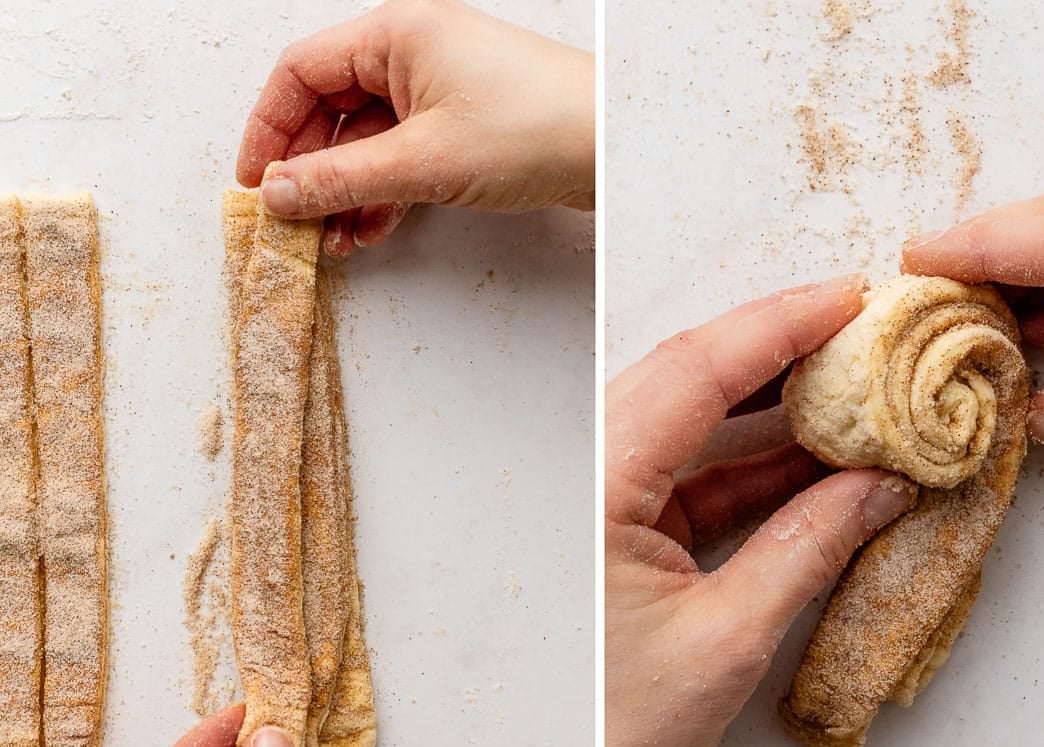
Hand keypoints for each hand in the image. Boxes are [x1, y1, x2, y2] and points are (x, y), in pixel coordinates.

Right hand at [237, 0, 594, 256]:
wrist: (617, 149)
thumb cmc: (536, 128)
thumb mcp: (423, 160)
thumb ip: (342, 179)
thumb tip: (279, 193)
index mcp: (397, 35)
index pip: (302, 72)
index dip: (269, 128)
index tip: (255, 182)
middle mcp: (414, 55)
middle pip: (332, 110)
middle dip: (309, 170)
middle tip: (291, 221)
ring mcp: (440, 93)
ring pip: (368, 141)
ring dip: (345, 193)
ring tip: (330, 242)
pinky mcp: (464, 129)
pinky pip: (404, 159)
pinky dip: (383, 195)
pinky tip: (369, 232)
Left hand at [604, 275, 917, 746]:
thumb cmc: (620, 734)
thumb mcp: (730, 638)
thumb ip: (809, 547)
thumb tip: (882, 483)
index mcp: (598, 486)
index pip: (696, 372)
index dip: (779, 325)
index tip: (849, 296)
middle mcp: (593, 477)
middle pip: (693, 380)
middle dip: (782, 350)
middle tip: (862, 326)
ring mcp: (607, 501)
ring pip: (698, 425)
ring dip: (776, 408)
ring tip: (856, 383)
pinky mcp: (627, 530)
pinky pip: (699, 475)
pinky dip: (761, 466)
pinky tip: (825, 459)